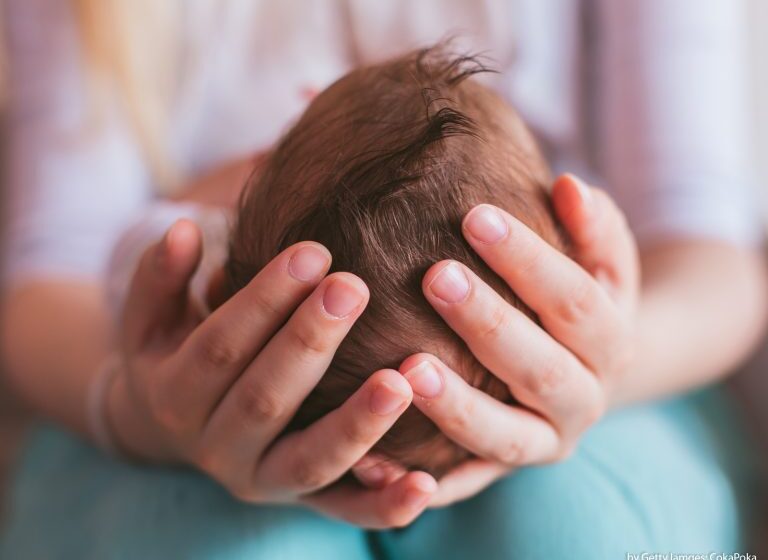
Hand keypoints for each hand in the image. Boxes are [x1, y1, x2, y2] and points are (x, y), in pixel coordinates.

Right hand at [108, 219, 436, 527]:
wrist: (174, 428)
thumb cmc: (175, 354)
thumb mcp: (151, 318)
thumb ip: (160, 277)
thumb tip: (181, 230)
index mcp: (176, 396)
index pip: (222, 345)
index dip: (264, 300)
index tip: (313, 252)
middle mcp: (216, 447)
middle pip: (266, 397)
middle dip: (310, 341)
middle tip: (355, 287)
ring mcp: (262, 480)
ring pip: (311, 460)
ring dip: (357, 424)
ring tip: (402, 380)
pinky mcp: (302, 502)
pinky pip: (344, 512)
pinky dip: (384, 506)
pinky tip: (425, 484)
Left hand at [355, 174, 638, 506]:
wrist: (589, 371)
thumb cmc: (581, 301)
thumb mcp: (602, 263)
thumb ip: (592, 227)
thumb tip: (568, 185)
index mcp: (611, 343)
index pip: (576, 301)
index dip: (530, 261)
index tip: (476, 217)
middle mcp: (584, 401)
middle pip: (541, 369)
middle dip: (489, 324)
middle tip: (435, 278)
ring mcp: (542, 444)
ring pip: (503, 437)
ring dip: (456, 408)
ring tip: (406, 371)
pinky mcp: (501, 472)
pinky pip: (462, 484)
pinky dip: (421, 482)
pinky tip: (371, 460)